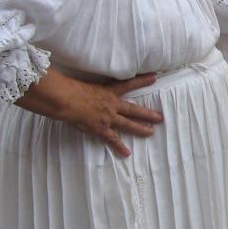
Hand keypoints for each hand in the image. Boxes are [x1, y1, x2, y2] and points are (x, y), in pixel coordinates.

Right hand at [18, 69, 163, 157]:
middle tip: (160, 117)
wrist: (67, 100)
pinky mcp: (101, 129)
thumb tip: (77, 75)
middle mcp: (111, 105)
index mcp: (107, 91)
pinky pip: (112, 139)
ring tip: (151, 132)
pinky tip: (127, 153)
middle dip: (147, 113)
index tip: (154, 78)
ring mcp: (108, 118)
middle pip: (133, 109)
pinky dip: (119, 146)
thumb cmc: (70, 88)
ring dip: (140, 129)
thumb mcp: (81, 80)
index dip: (142, 81)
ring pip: (128, 124)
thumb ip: (84, 79)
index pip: (128, 84)